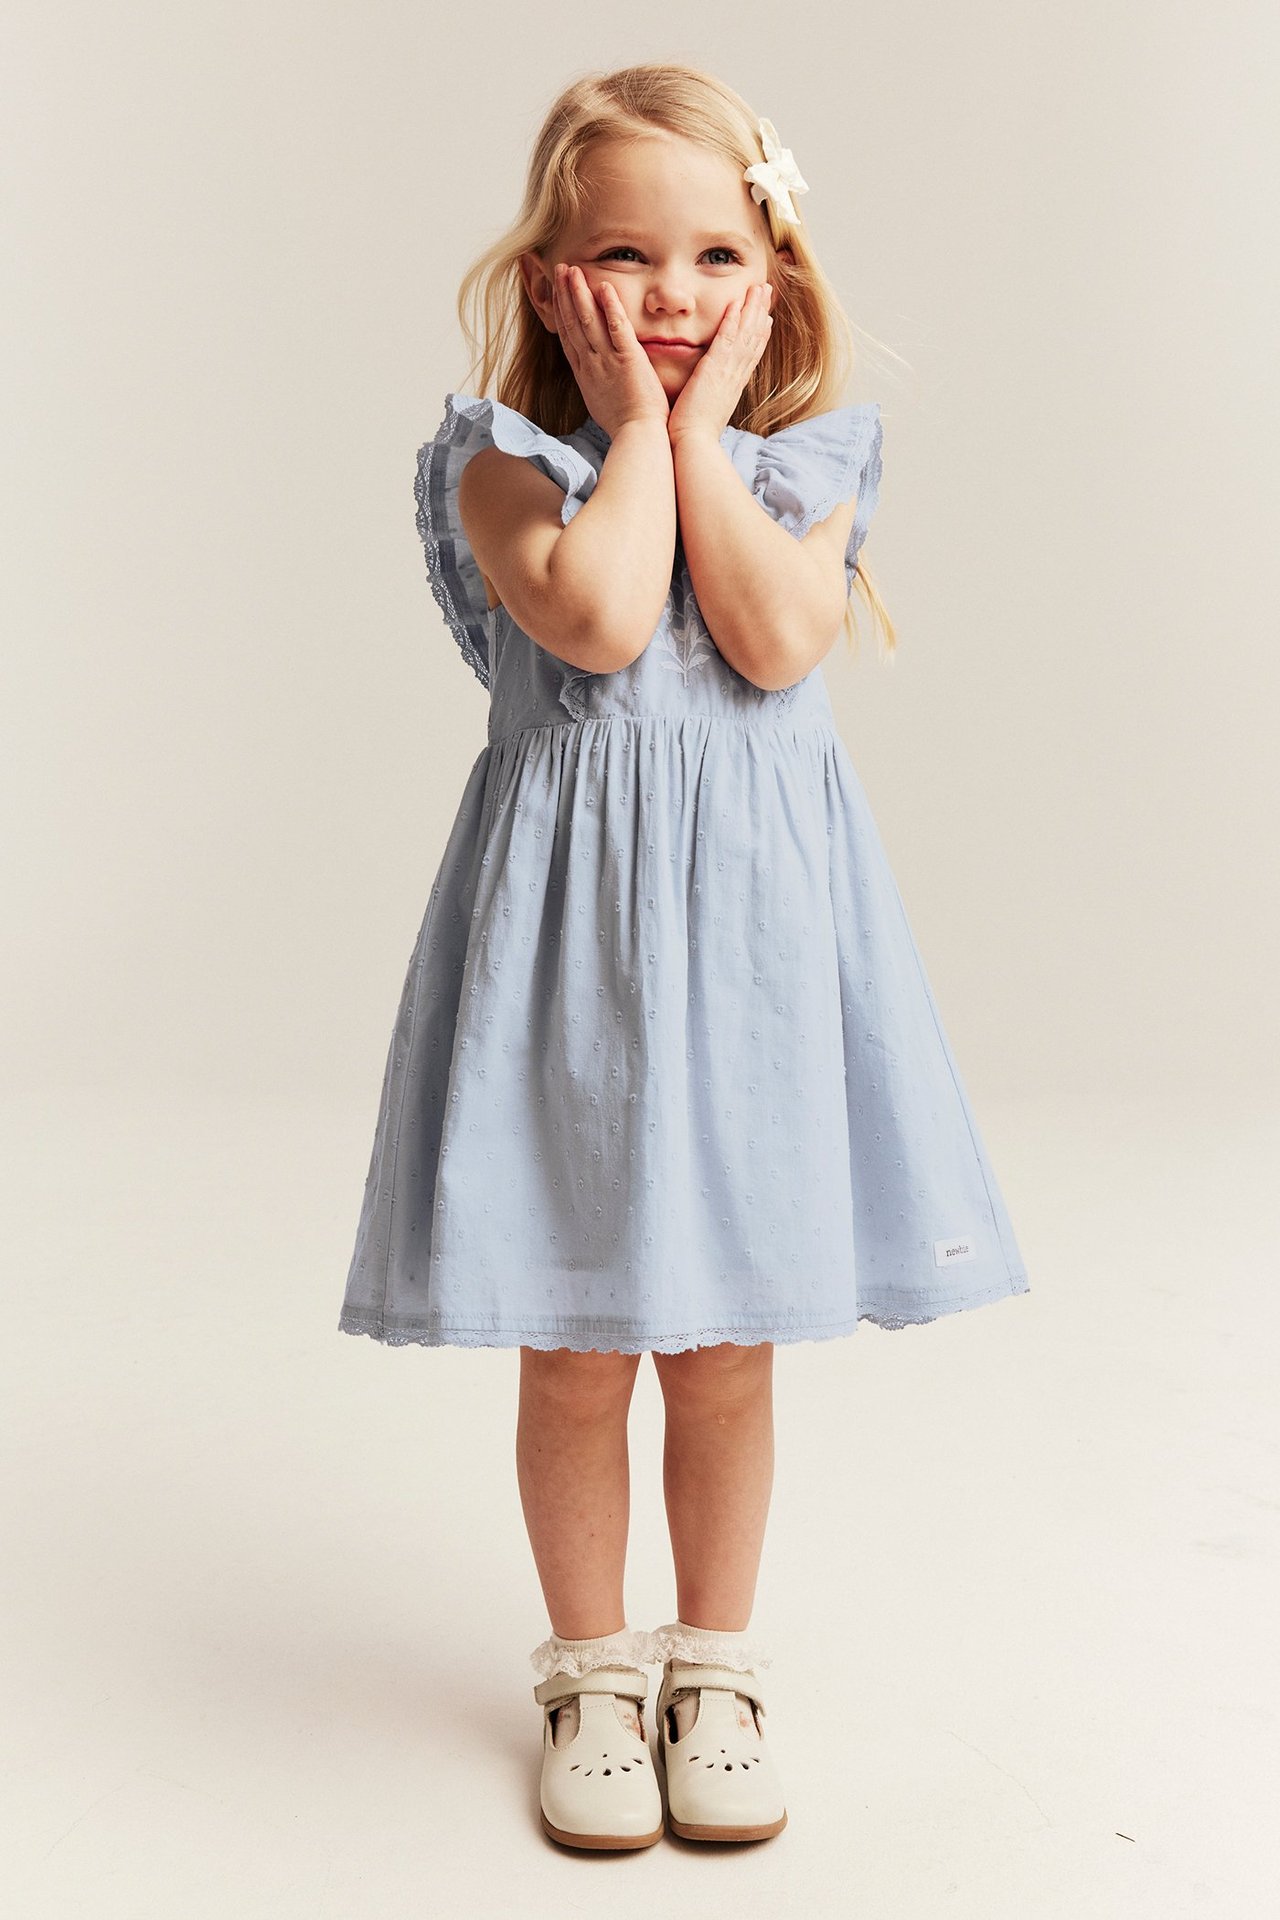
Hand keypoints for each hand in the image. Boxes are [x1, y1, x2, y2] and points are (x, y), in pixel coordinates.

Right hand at [551, 263, 669, 438]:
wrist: (638, 439)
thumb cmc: (626, 427)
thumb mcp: (603, 404)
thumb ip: (599, 384)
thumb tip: (598, 380)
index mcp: (585, 375)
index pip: (568, 337)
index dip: (561, 312)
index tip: (556, 292)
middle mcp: (591, 365)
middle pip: (573, 323)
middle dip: (564, 295)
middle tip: (559, 269)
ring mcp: (607, 362)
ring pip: (588, 321)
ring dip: (579, 293)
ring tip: (572, 270)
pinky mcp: (628, 361)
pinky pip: (617, 328)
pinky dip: (610, 307)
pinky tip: (604, 287)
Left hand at [665, 281, 773, 443]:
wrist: (693, 446)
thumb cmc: (694, 435)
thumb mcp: (706, 413)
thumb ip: (709, 399)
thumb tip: (707, 397)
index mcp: (733, 386)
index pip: (750, 355)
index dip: (759, 334)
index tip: (765, 318)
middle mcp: (735, 376)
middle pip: (754, 339)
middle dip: (761, 313)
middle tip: (768, 292)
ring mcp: (728, 372)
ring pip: (746, 334)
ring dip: (753, 309)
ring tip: (760, 288)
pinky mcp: (714, 370)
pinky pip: (727, 339)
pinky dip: (734, 321)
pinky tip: (738, 303)